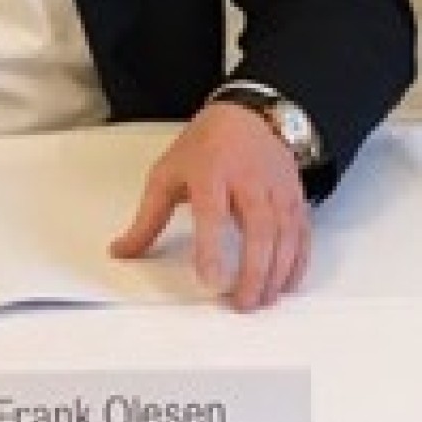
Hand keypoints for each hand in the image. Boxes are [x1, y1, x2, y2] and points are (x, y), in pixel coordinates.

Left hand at [110, 104, 311, 310]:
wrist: (246, 117)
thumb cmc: (201, 149)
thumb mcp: (165, 175)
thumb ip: (147, 218)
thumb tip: (120, 252)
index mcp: (210, 174)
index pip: (212, 214)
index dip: (212, 248)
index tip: (210, 281)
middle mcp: (249, 181)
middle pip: (258, 229)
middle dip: (253, 270)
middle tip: (241, 304)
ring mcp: (277, 189)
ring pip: (285, 234)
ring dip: (277, 272)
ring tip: (261, 301)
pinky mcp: (296, 196)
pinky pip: (302, 233)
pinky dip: (298, 261)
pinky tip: (286, 284)